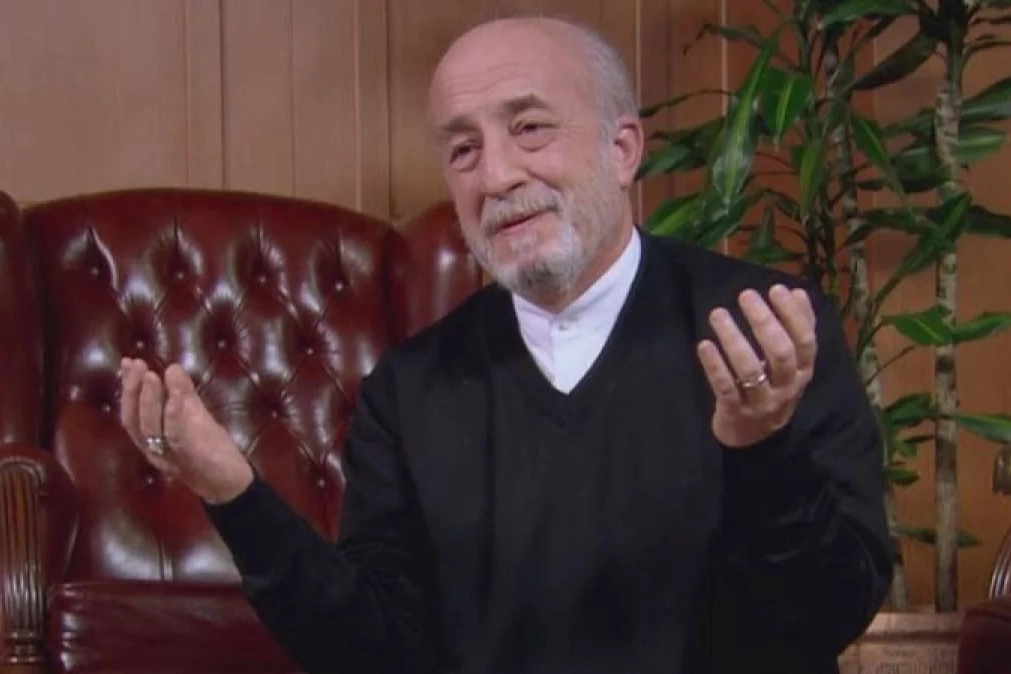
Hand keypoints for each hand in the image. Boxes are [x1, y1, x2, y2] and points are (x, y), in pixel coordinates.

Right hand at [119, 358, 253, 503]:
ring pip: (150, 430)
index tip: (128, 362)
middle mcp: (154, 450)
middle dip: (133, 391)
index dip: (128, 388)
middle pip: (133, 421)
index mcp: (153, 440)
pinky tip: (175, 400)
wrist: (232, 483)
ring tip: (151, 375)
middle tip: (138, 365)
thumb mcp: (197, 418)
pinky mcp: (191, 459)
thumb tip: (172, 367)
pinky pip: (176, 438)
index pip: (132, 413)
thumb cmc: (211, 450)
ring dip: (150, 401)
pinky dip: (173, 417)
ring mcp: (170, 457)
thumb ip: (183, 395)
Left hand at [696, 284, 816, 448]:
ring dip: (734, 338)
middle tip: (745, 295)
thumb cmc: (773, 389)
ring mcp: (761, 401)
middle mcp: (786, 387)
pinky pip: (725, 387)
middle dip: (764, 321)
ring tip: (718, 314)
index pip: (805, 341)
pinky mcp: (735, 411)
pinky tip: (704, 345)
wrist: (755, 438)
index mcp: (803, 371)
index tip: (776, 289)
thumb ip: (797, 328)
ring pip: (750, 369)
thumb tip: (798, 292)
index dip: (793, 315)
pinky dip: (715, 365)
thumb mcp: (791, 364)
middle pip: (780, 353)